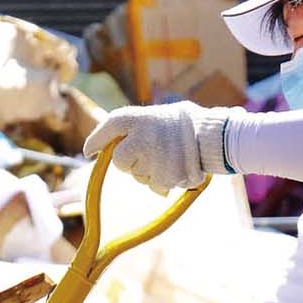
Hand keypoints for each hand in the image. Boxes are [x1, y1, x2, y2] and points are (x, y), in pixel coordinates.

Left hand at [80, 103, 234, 193]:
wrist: (213, 135)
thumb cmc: (183, 123)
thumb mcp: (155, 116)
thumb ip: (131, 129)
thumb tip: (98, 149)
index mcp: (135, 118)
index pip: (108, 130)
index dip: (96, 142)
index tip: (89, 152)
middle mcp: (139, 138)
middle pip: (121, 162)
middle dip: (130, 162)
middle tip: (149, 152)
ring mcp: (151, 160)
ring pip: (139, 176)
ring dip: (149, 171)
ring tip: (169, 156)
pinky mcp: (164, 178)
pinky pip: (155, 186)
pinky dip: (163, 181)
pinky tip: (176, 167)